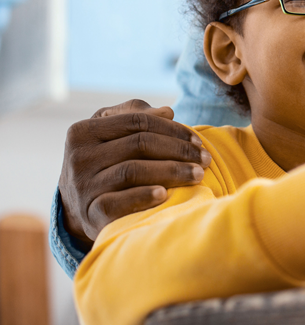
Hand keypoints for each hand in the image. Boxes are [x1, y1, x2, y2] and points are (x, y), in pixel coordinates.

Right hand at [58, 99, 211, 243]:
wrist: (78, 206)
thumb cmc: (104, 160)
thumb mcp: (112, 132)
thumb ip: (137, 115)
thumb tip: (168, 111)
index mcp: (84, 130)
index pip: (137, 121)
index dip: (172, 129)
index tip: (198, 140)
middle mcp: (79, 156)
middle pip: (139, 144)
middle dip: (179, 150)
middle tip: (206, 159)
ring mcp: (82, 185)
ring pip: (132, 170)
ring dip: (172, 171)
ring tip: (198, 175)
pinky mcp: (89, 212)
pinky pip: (117, 203)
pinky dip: (143, 197)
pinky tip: (165, 194)